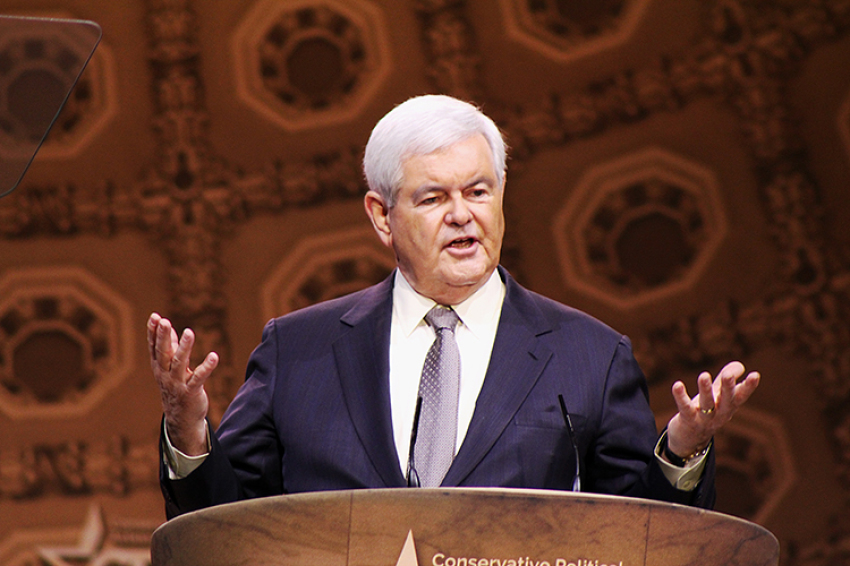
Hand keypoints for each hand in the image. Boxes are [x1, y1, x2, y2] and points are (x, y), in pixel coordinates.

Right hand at [147, 312, 218, 455]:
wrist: (181, 419)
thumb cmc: (175, 387)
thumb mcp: (169, 368)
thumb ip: (169, 348)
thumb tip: (167, 327)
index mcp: (159, 367)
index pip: (154, 347)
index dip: (153, 332)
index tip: (154, 316)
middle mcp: (165, 374)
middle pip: (163, 353)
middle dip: (163, 337)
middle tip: (164, 321)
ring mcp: (177, 384)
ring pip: (179, 363)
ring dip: (184, 348)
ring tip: (189, 332)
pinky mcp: (191, 392)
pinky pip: (199, 378)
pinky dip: (206, 367)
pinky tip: (214, 356)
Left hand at [665, 361, 759, 457]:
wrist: (689, 440)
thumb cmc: (706, 413)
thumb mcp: (717, 397)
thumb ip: (725, 381)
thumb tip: (740, 365)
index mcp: (728, 407)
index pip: (741, 396)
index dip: (749, 387)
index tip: (755, 375)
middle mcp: (719, 414)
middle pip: (726, 401)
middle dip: (728, 388)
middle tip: (728, 374)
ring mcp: (704, 419)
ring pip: (707, 404)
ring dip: (705, 390)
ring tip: (704, 375)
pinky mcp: (688, 421)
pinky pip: (685, 408)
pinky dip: (681, 397)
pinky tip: (677, 385)